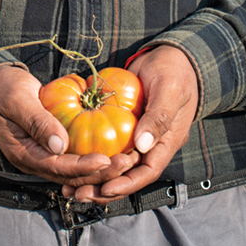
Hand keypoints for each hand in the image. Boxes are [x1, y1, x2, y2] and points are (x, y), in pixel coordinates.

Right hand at [0, 65, 135, 183]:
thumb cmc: (4, 89)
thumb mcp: (18, 100)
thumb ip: (37, 121)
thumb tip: (59, 144)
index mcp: (23, 153)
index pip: (58, 167)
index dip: (83, 166)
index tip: (106, 160)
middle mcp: (34, 160)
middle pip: (70, 175)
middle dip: (100, 172)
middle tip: (126, 162)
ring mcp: (42, 155)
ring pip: (74, 171)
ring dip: (100, 168)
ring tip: (126, 160)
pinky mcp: (50, 147)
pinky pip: (73, 158)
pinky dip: (92, 157)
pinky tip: (112, 151)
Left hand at [62, 45, 198, 202]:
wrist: (171, 54)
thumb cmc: (175, 70)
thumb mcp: (169, 90)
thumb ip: (159, 116)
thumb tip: (143, 144)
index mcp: (167, 141)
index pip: (147, 172)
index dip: (126, 184)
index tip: (105, 188)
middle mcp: (152, 143)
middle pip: (128, 174)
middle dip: (104, 186)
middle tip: (78, 191)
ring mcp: (138, 134)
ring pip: (116, 162)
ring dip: (95, 174)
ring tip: (71, 184)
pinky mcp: (125, 123)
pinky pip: (109, 142)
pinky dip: (93, 151)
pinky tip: (73, 156)